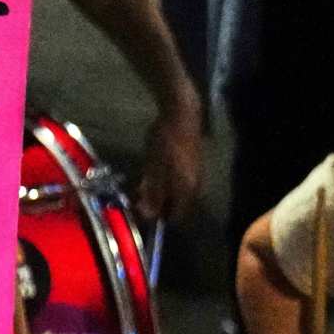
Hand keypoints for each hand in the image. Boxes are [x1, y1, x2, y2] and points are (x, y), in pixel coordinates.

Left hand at [134, 104, 204, 226]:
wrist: (181, 115)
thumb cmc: (165, 144)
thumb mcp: (153, 171)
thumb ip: (152, 195)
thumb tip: (148, 216)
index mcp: (187, 191)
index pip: (176, 218)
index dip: (158, 219)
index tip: (141, 211)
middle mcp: (195, 187)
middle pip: (176, 206)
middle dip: (156, 205)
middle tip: (138, 195)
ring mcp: (195, 175)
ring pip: (175, 193)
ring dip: (158, 193)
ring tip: (142, 183)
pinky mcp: (191, 164)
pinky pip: (177, 181)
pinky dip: (164, 182)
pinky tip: (152, 171)